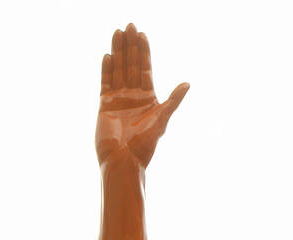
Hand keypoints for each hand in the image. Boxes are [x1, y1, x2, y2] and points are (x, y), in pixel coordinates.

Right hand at [97, 23, 188, 168]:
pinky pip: (105, 83)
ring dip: (118, 52)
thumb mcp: (162, 120)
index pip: (145, 69)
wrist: (123, 161)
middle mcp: (133, 96)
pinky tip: (108, 56)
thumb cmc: (143, 145)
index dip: (144, 52)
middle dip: (130, 46)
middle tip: (129, 26)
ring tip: (117, 33)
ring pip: (118, 70)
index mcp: (148, 98)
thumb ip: (173, 101)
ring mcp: (118, 100)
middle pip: (131, 65)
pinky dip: (107, 69)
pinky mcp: (105, 105)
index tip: (142, 34)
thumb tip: (187, 84)